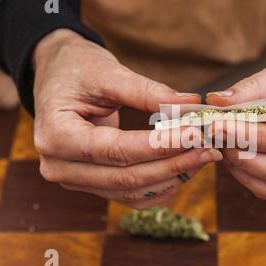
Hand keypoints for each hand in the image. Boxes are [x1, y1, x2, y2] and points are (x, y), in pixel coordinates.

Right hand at [33, 29, 221, 208]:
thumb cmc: (77, 69)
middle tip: (210, 148)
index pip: (116, 150)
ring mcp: (75, 180)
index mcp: (55, 135)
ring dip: (172, 177)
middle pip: (126, 178)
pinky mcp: (93, 184)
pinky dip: (161, 185)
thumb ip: (146, 91)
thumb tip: (190, 105)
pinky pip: (131, 196)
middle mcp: (59, 166)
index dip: (160, 146)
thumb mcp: (107, 72)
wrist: (58, 78)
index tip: (195, 133)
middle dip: (173, 164)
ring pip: (132, 193)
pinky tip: (185, 167)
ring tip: (203, 156)